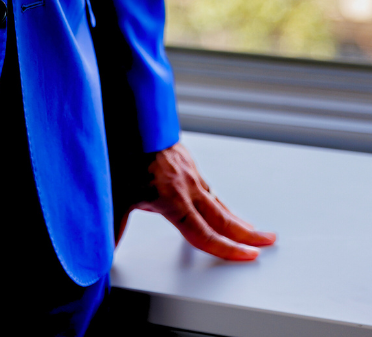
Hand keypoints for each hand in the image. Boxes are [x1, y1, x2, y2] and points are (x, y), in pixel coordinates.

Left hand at [116, 142, 275, 261]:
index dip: (227, 250)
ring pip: (216, 200)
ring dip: (235, 217)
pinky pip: (206, 184)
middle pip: (222, 218)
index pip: (205, 235)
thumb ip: (113, 224)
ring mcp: (188, 170)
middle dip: (247, 235)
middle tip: (267, 242)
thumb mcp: (114, 192)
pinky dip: (217, 198)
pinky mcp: (185, 157)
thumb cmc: (121, 150)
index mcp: (173, 200)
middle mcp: (186, 186)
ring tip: (250, 228)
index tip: (248, 257)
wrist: (129, 113)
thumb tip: (104, 249)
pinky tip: (216, 201)